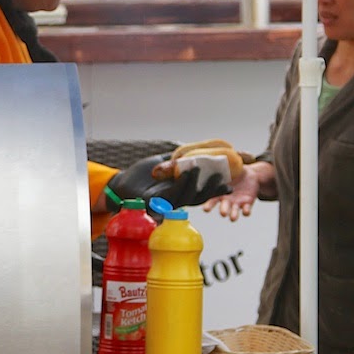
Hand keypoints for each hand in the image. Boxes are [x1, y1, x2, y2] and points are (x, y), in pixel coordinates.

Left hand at [107, 153, 230, 210]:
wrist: (124, 182)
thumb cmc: (144, 174)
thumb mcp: (164, 162)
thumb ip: (180, 158)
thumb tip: (197, 150)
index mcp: (181, 192)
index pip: (202, 193)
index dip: (215, 191)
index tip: (229, 186)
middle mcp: (176, 200)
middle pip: (198, 198)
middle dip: (211, 189)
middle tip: (220, 177)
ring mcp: (165, 203)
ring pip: (186, 197)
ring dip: (194, 183)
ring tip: (199, 168)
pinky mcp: (154, 203)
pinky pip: (171, 195)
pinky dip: (180, 183)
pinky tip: (186, 173)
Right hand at [203, 161, 266, 220]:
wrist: (250, 175)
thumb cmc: (236, 171)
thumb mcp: (228, 167)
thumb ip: (221, 165)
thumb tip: (214, 155)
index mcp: (219, 192)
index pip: (212, 199)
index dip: (209, 205)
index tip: (206, 209)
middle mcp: (227, 200)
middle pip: (223, 207)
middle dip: (223, 210)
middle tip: (222, 213)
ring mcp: (237, 202)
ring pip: (234, 211)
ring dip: (233, 215)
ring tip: (232, 218)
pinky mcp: (247, 203)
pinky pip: (246, 209)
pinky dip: (246, 211)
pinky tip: (246, 211)